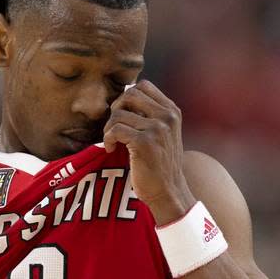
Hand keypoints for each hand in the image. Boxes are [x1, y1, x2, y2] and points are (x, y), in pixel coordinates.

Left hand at [103, 80, 194, 224]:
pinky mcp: (144, 143)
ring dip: (109, 127)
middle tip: (114, 126)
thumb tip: (124, 95)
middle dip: (116, 108)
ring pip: (119, 113)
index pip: (144, 86)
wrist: (168, 192)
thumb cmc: (160, 164)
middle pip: (130, 94)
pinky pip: (115, 130)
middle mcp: (167, 116)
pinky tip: (110, 149)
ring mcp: (157, 128)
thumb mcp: (164, 133)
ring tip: (112, 141)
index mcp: (172, 111)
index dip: (127, 97)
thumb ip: (151, 114)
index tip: (123, 115)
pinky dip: (107, 139)